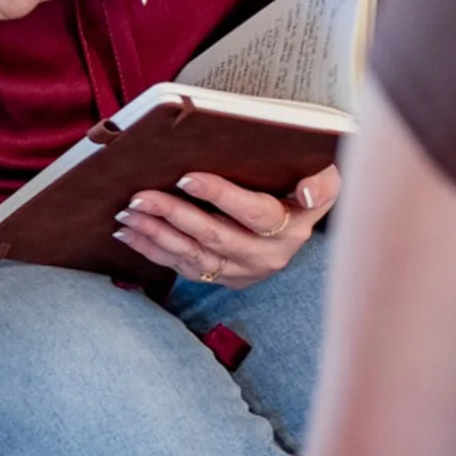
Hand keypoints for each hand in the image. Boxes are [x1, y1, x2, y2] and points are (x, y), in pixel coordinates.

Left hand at [114, 165, 340, 288]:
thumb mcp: (328, 180)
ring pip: (193, 257)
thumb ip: (324, 183)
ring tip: (127, 214)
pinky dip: (153, 250)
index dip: (221, 196)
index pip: (254, 213)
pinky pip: (182, 268)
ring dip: (156, 235)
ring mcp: (243, 272)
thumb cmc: (309, 186)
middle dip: (174, 215)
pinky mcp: (223, 279)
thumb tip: (306, 193)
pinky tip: (129, 235)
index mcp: (293, 229)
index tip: (187, 177)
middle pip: (215, 236)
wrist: (305, 223)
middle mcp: (268, 256)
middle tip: (140, 196)